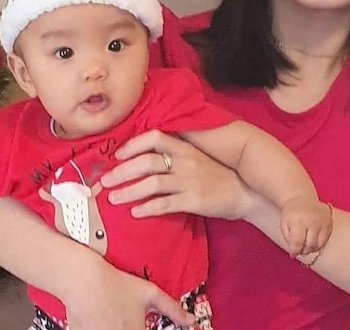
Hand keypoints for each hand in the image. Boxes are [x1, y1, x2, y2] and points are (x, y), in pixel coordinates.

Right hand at [64, 257, 192, 329]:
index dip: (141, 328)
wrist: (83, 280)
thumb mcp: (149, 293)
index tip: (139, 324)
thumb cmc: (116, 284)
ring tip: (112, 317)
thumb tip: (191, 320)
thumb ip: (172, 309)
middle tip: (125, 318)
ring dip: (114, 327)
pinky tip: (99, 319)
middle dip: (128, 326)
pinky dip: (98, 327)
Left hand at [100, 129, 252, 220]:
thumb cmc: (216, 174)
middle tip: (104, 182)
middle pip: (146, 162)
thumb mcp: (196, 157)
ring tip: (113, 199)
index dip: (133, 145)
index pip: (154, 137)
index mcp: (184, 147)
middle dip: (122, 172)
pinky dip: (148, 208)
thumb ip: (174, 153)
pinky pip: (166, 204)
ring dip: (129, 191)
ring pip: (152, 184)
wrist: (245, 193)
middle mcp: (185, 161)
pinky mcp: (195, 201)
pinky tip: (135, 213)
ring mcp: (190, 181)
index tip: (116, 155)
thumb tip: (141, 156)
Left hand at [279, 196, 332, 256]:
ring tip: (305, 244)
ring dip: (311, 248)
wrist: (301, 198)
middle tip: (299, 249)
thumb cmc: (291, 214)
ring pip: (319, 245)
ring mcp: (323, 221)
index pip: (298, 242)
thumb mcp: (284, 224)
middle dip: (303, 251)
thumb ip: (288, 239)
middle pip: (310, 245)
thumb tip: (294, 254)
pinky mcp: (330, 222)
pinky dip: (318, 243)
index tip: (292, 254)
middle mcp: (312, 221)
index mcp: (298, 220)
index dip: (295, 251)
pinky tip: (312, 239)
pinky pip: (325, 240)